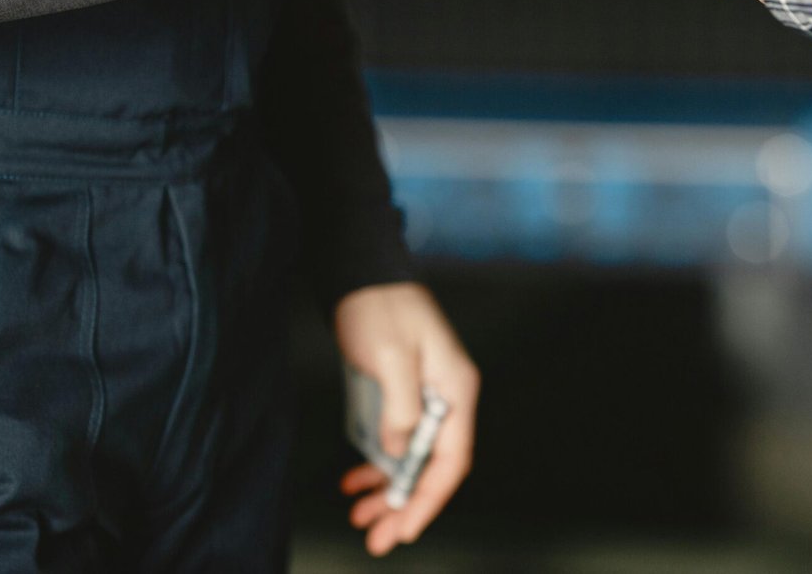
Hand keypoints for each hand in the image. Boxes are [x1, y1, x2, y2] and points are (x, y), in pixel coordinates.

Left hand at [332, 282, 478, 556]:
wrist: (362, 272)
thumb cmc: (381, 306)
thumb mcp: (391, 355)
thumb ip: (399, 406)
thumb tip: (399, 450)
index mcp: (456, 390)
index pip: (452, 460)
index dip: (429, 500)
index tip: (405, 529)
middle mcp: (446, 399)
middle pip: (432, 468)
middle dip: (404, 506)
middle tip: (376, 538)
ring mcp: (425, 399)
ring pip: (412, 461)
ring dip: (388, 491)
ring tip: (360, 516)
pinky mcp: (402, 397)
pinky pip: (396, 443)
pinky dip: (376, 465)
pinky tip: (355, 480)